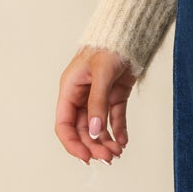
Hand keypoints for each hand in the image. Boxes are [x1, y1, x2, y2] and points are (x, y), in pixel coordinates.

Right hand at [55, 45, 136, 164]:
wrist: (128, 33)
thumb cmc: (108, 46)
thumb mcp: (101, 74)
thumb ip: (97, 103)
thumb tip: (95, 131)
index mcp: (70, 90)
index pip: (64, 124)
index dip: (73, 143)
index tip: (86, 157)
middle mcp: (81, 96)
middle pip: (83, 130)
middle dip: (94, 145)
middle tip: (108, 158)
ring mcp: (98, 97)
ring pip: (98, 127)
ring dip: (106, 142)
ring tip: (118, 152)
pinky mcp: (115, 96)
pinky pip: (114, 119)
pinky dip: (119, 131)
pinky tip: (124, 141)